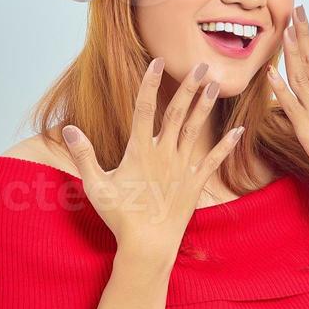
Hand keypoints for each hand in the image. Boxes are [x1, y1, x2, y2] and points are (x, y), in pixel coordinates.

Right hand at [60, 57, 243, 260]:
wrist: (148, 246)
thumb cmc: (120, 217)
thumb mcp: (95, 186)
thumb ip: (84, 155)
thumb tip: (69, 129)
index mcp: (140, 151)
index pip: (144, 109)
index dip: (150, 84)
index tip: (158, 62)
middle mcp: (164, 154)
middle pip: (177, 112)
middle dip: (188, 87)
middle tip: (200, 65)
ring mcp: (182, 168)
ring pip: (196, 130)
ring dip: (205, 106)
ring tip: (214, 85)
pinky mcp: (195, 184)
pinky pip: (214, 160)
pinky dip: (227, 145)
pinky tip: (240, 131)